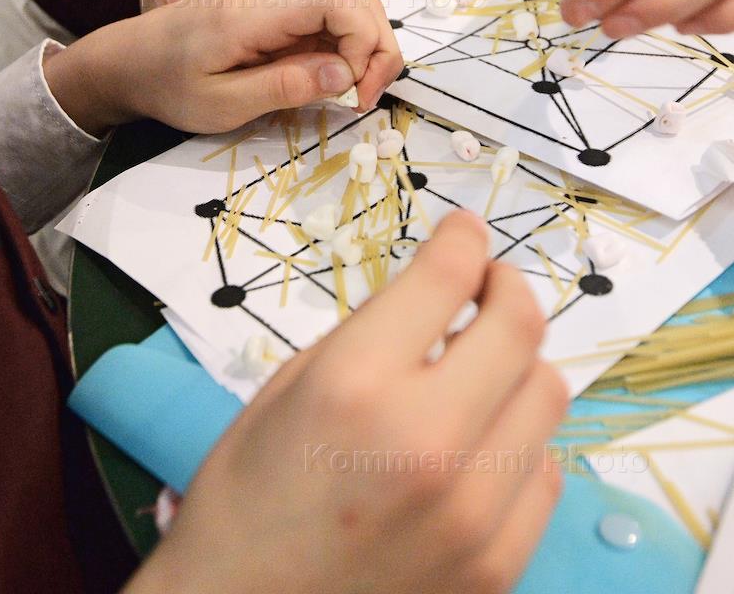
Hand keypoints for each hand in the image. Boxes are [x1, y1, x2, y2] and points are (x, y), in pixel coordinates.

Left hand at [44, 0, 402, 134]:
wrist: (132, 59)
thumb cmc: (168, 85)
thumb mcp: (222, 104)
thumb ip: (284, 87)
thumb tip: (344, 74)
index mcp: (255, 11)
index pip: (336, 1)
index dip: (363, 43)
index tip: (354, 92)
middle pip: (354, 0)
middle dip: (377, 48)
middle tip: (363, 99)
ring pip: (346, 8)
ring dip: (364, 49)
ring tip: (352, 93)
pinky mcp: (277, 9)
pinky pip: (326, 18)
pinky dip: (345, 48)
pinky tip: (333, 81)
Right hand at [127, 211, 566, 593]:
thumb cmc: (243, 500)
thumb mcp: (285, 389)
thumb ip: (368, 337)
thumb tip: (436, 299)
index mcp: (357, 385)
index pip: (448, 277)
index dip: (464, 238)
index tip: (466, 232)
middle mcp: (427, 443)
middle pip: (521, 327)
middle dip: (506, 287)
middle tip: (485, 288)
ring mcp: (473, 515)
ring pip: (548, 395)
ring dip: (517, 366)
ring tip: (478, 374)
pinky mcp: (497, 568)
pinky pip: (545, 474)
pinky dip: (519, 444)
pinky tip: (479, 448)